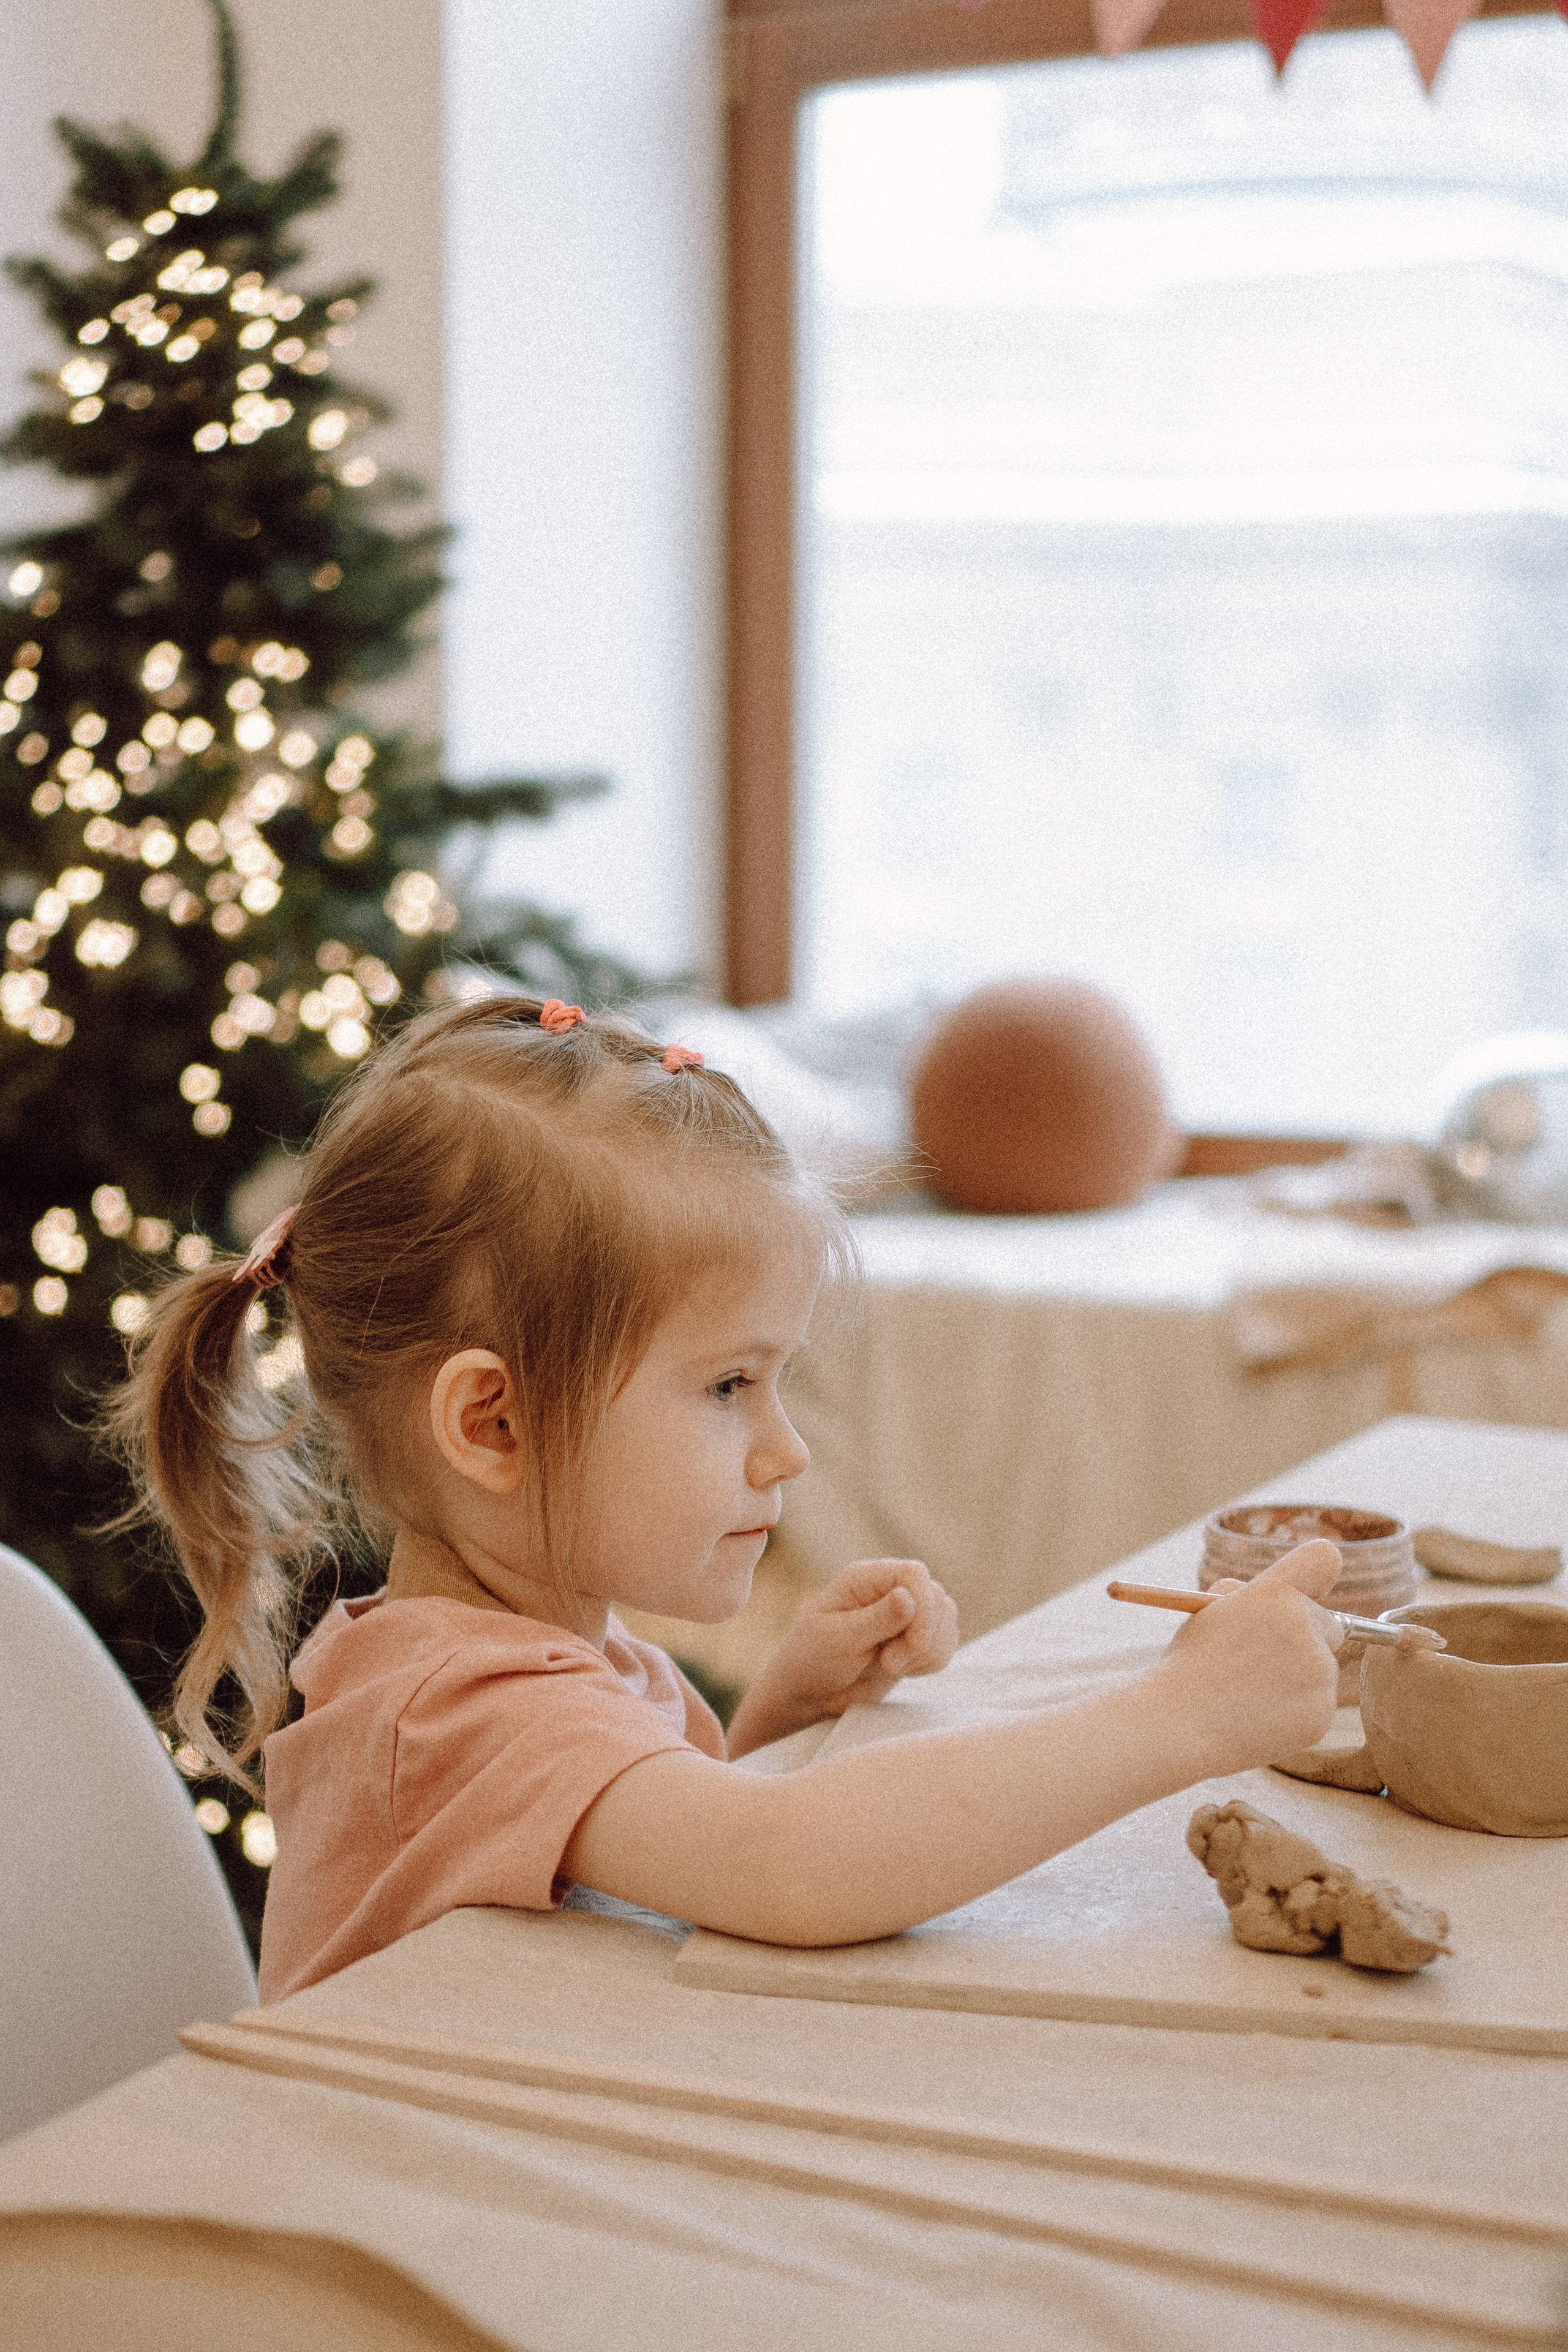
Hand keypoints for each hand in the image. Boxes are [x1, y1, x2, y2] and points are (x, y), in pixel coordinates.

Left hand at [724, 1558, 958, 1756]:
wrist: (810, 1694)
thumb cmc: (812, 1660)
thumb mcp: (839, 1639)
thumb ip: (876, 1619)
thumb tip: (908, 1597)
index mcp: (865, 1579)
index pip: (914, 1574)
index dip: (924, 1606)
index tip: (915, 1644)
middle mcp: (888, 1590)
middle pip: (935, 1597)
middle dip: (924, 1636)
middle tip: (890, 1664)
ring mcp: (905, 1614)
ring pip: (946, 1619)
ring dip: (929, 1650)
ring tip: (891, 1666)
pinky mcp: (914, 1639)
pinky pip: (946, 1642)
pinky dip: (932, 1660)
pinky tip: (904, 1670)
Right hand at [1155, 1538, 1343, 1776]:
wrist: (1178, 1726)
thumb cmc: (1188, 1667)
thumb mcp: (1208, 1613)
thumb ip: (1247, 1598)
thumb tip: (1276, 1601)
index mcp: (1274, 1593)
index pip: (1323, 1559)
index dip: (1316, 1575)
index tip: (1310, 1591)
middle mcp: (1304, 1626)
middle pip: (1330, 1626)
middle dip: (1306, 1641)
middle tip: (1263, 1662)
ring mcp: (1319, 1672)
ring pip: (1322, 1672)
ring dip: (1297, 1681)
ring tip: (1248, 1697)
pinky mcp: (1322, 1713)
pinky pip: (1317, 1708)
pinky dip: (1295, 1715)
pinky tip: (1258, 1720)